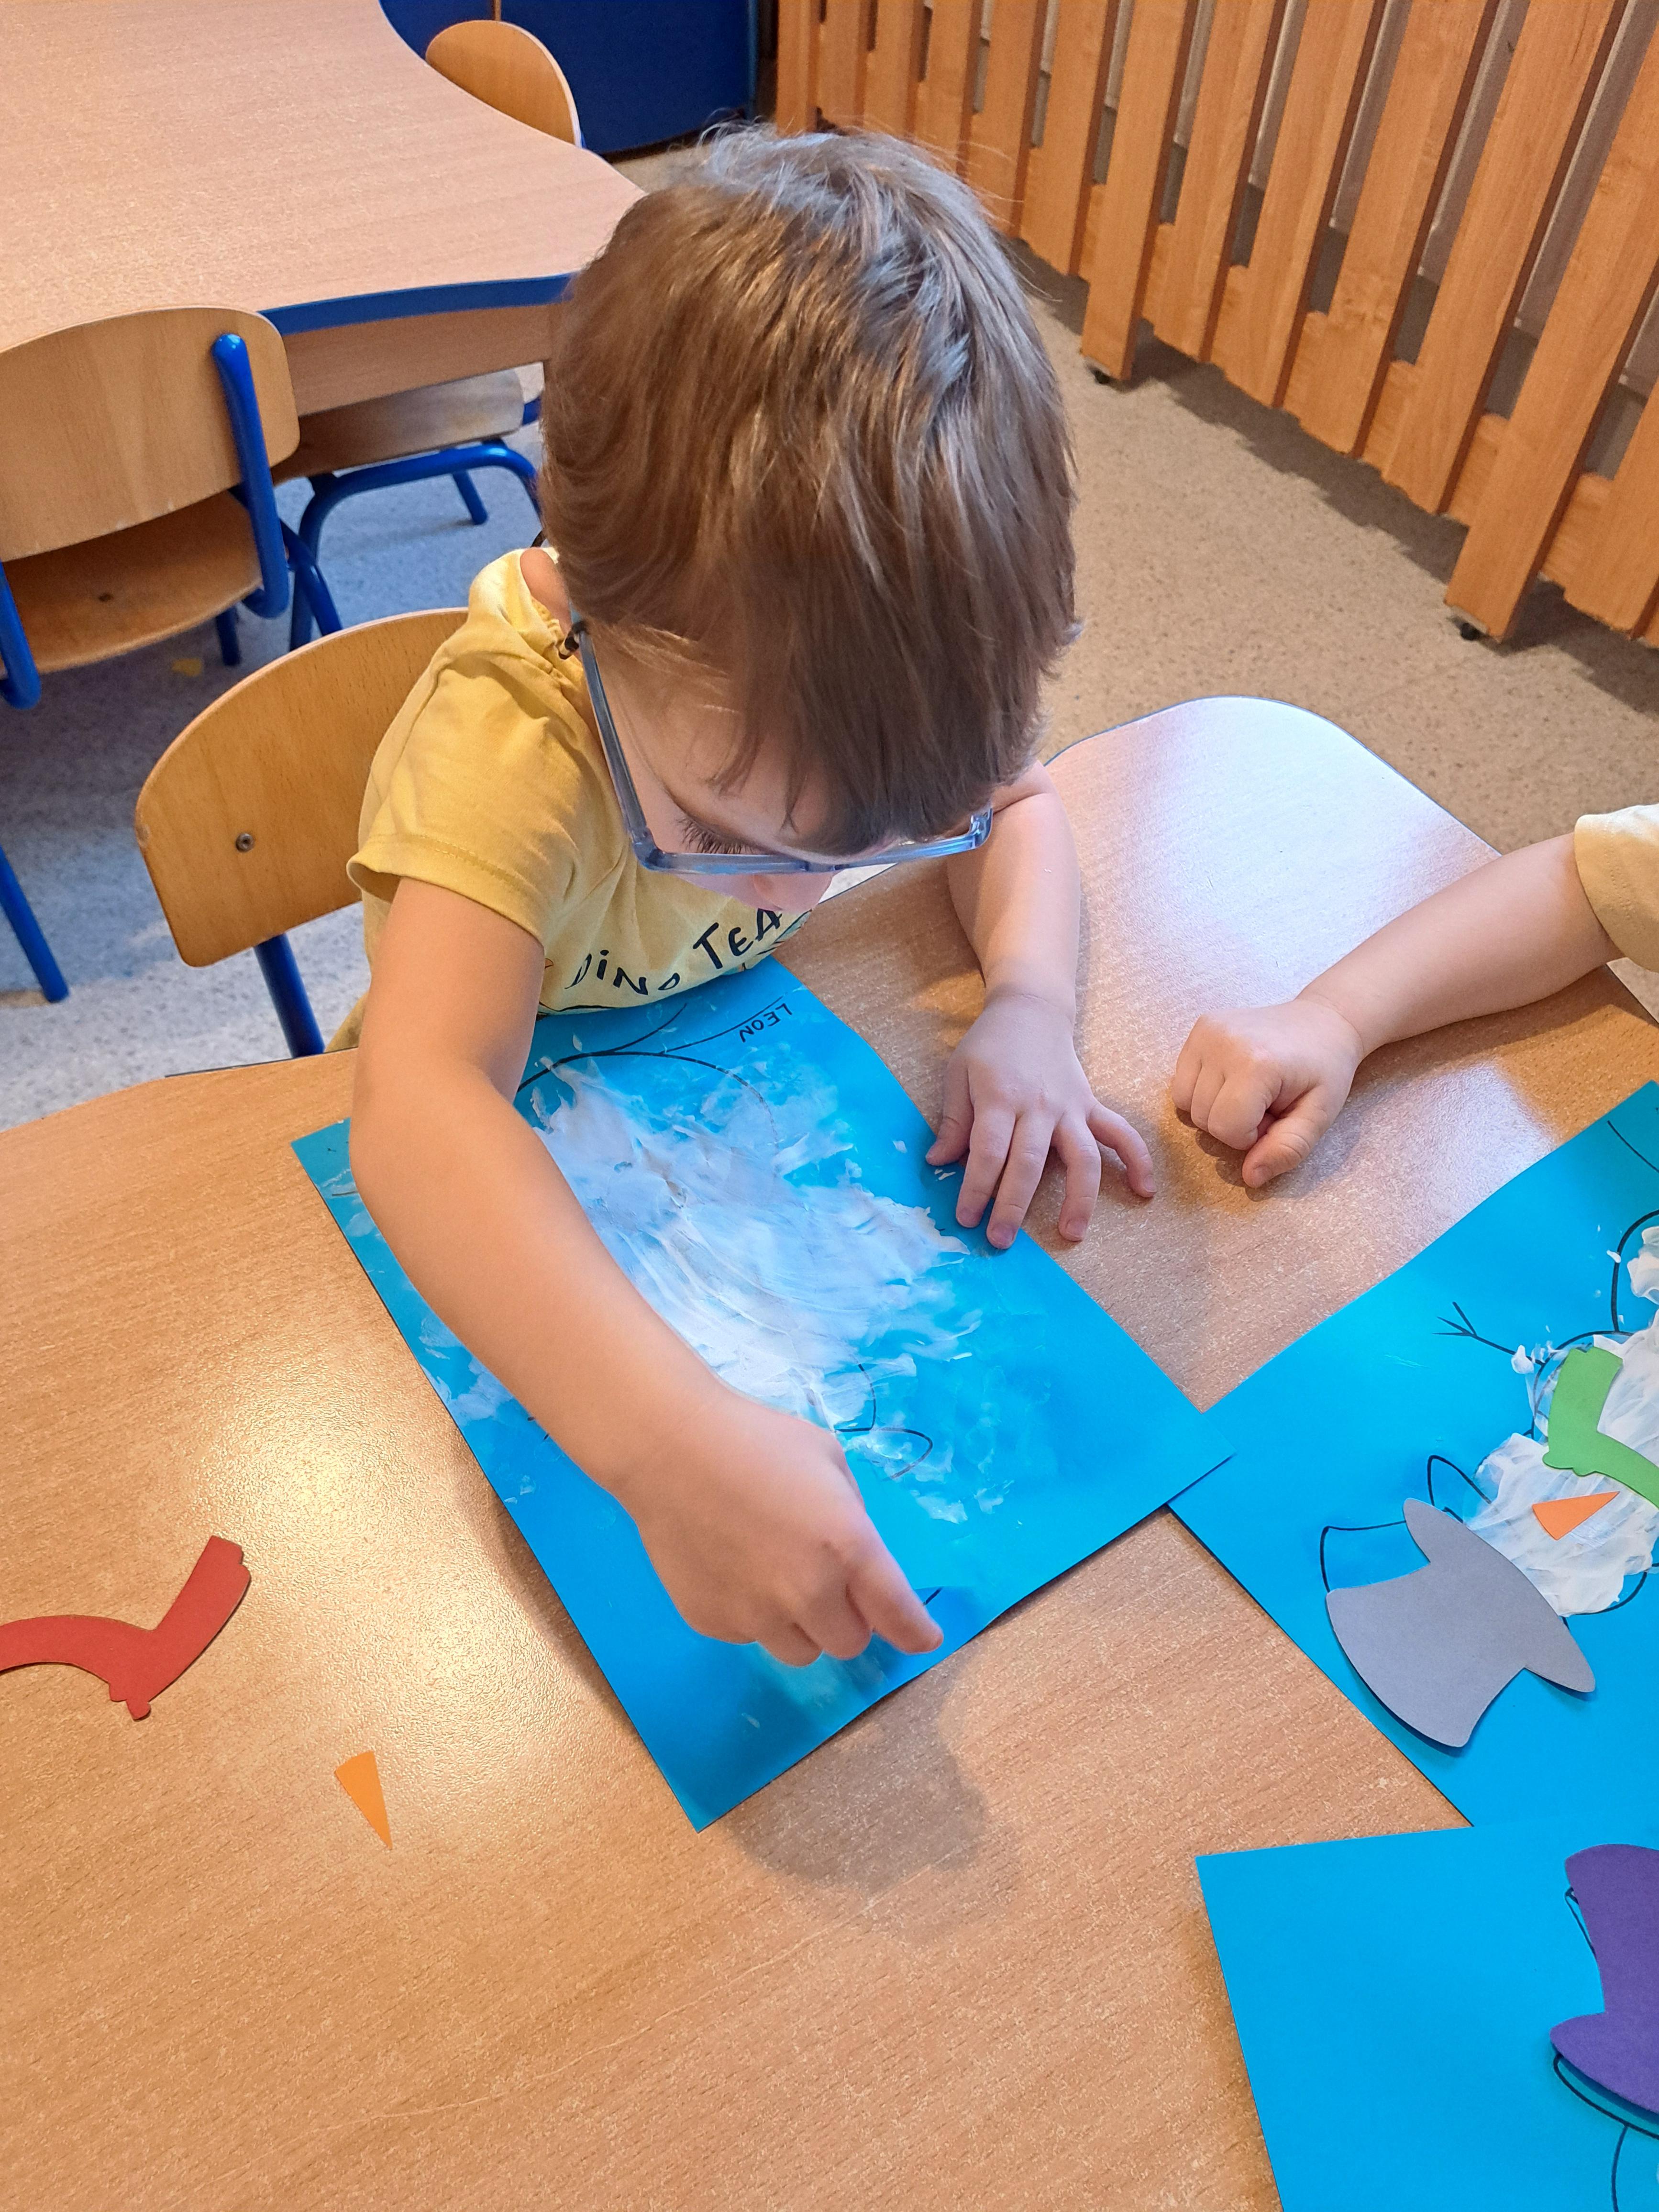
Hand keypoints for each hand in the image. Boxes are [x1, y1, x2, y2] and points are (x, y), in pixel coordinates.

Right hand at [617, 1387, 942, 1667]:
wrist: (669, 1447)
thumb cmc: (757, 1439)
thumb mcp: (828, 1461)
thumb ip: (852, 1516)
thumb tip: (858, 1559)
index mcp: (847, 1547)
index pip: (897, 1616)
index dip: (915, 1633)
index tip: (922, 1638)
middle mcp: (807, 1593)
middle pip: (849, 1643)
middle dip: (849, 1618)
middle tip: (829, 1580)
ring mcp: (755, 1614)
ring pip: (801, 1651)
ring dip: (803, 1624)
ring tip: (775, 1574)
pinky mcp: (712, 1622)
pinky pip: (750, 1636)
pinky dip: (753, 1614)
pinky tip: (732, 1567)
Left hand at [925, 987, 1153, 1248]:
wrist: (1032, 1010)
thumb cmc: (989, 1045)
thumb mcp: (958, 1074)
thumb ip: (952, 1121)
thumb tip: (937, 1163)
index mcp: (1000, 1097)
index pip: (988, 1152)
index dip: (976, 1188)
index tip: (966, 1218)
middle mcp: (1039, 1106)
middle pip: (1029, 1163)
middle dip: (1014, 1206)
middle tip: (1000, 1240)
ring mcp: (1070, 1107)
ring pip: (1082, 1157)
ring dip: (1080, 1198)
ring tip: (1072, 1233)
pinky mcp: (1091, 1106)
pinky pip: (1120, 1134)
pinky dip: (1137, 1160)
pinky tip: (1144, 1191)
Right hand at [1172, 993, 1363, 1185]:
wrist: (1323, 1022)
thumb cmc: (1324, 1070)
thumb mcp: (1318, 1116)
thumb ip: (1286, 1150)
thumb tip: (1250, 1178)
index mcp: (1257, 1063)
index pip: (1226, 1129)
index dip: (1250, 1137)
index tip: (1274, 1119)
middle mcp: (1223, 1041)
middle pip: (1203, 1118)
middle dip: (1233, 1124)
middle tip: (1265, 1105)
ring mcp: (1208, 1031)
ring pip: (1185, 1102)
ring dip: (1214, 1109)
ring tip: (1249, 1093)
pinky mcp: (1200, 1027)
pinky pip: (1181, 1081)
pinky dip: (1202, 1090)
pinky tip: (1233, 1078)